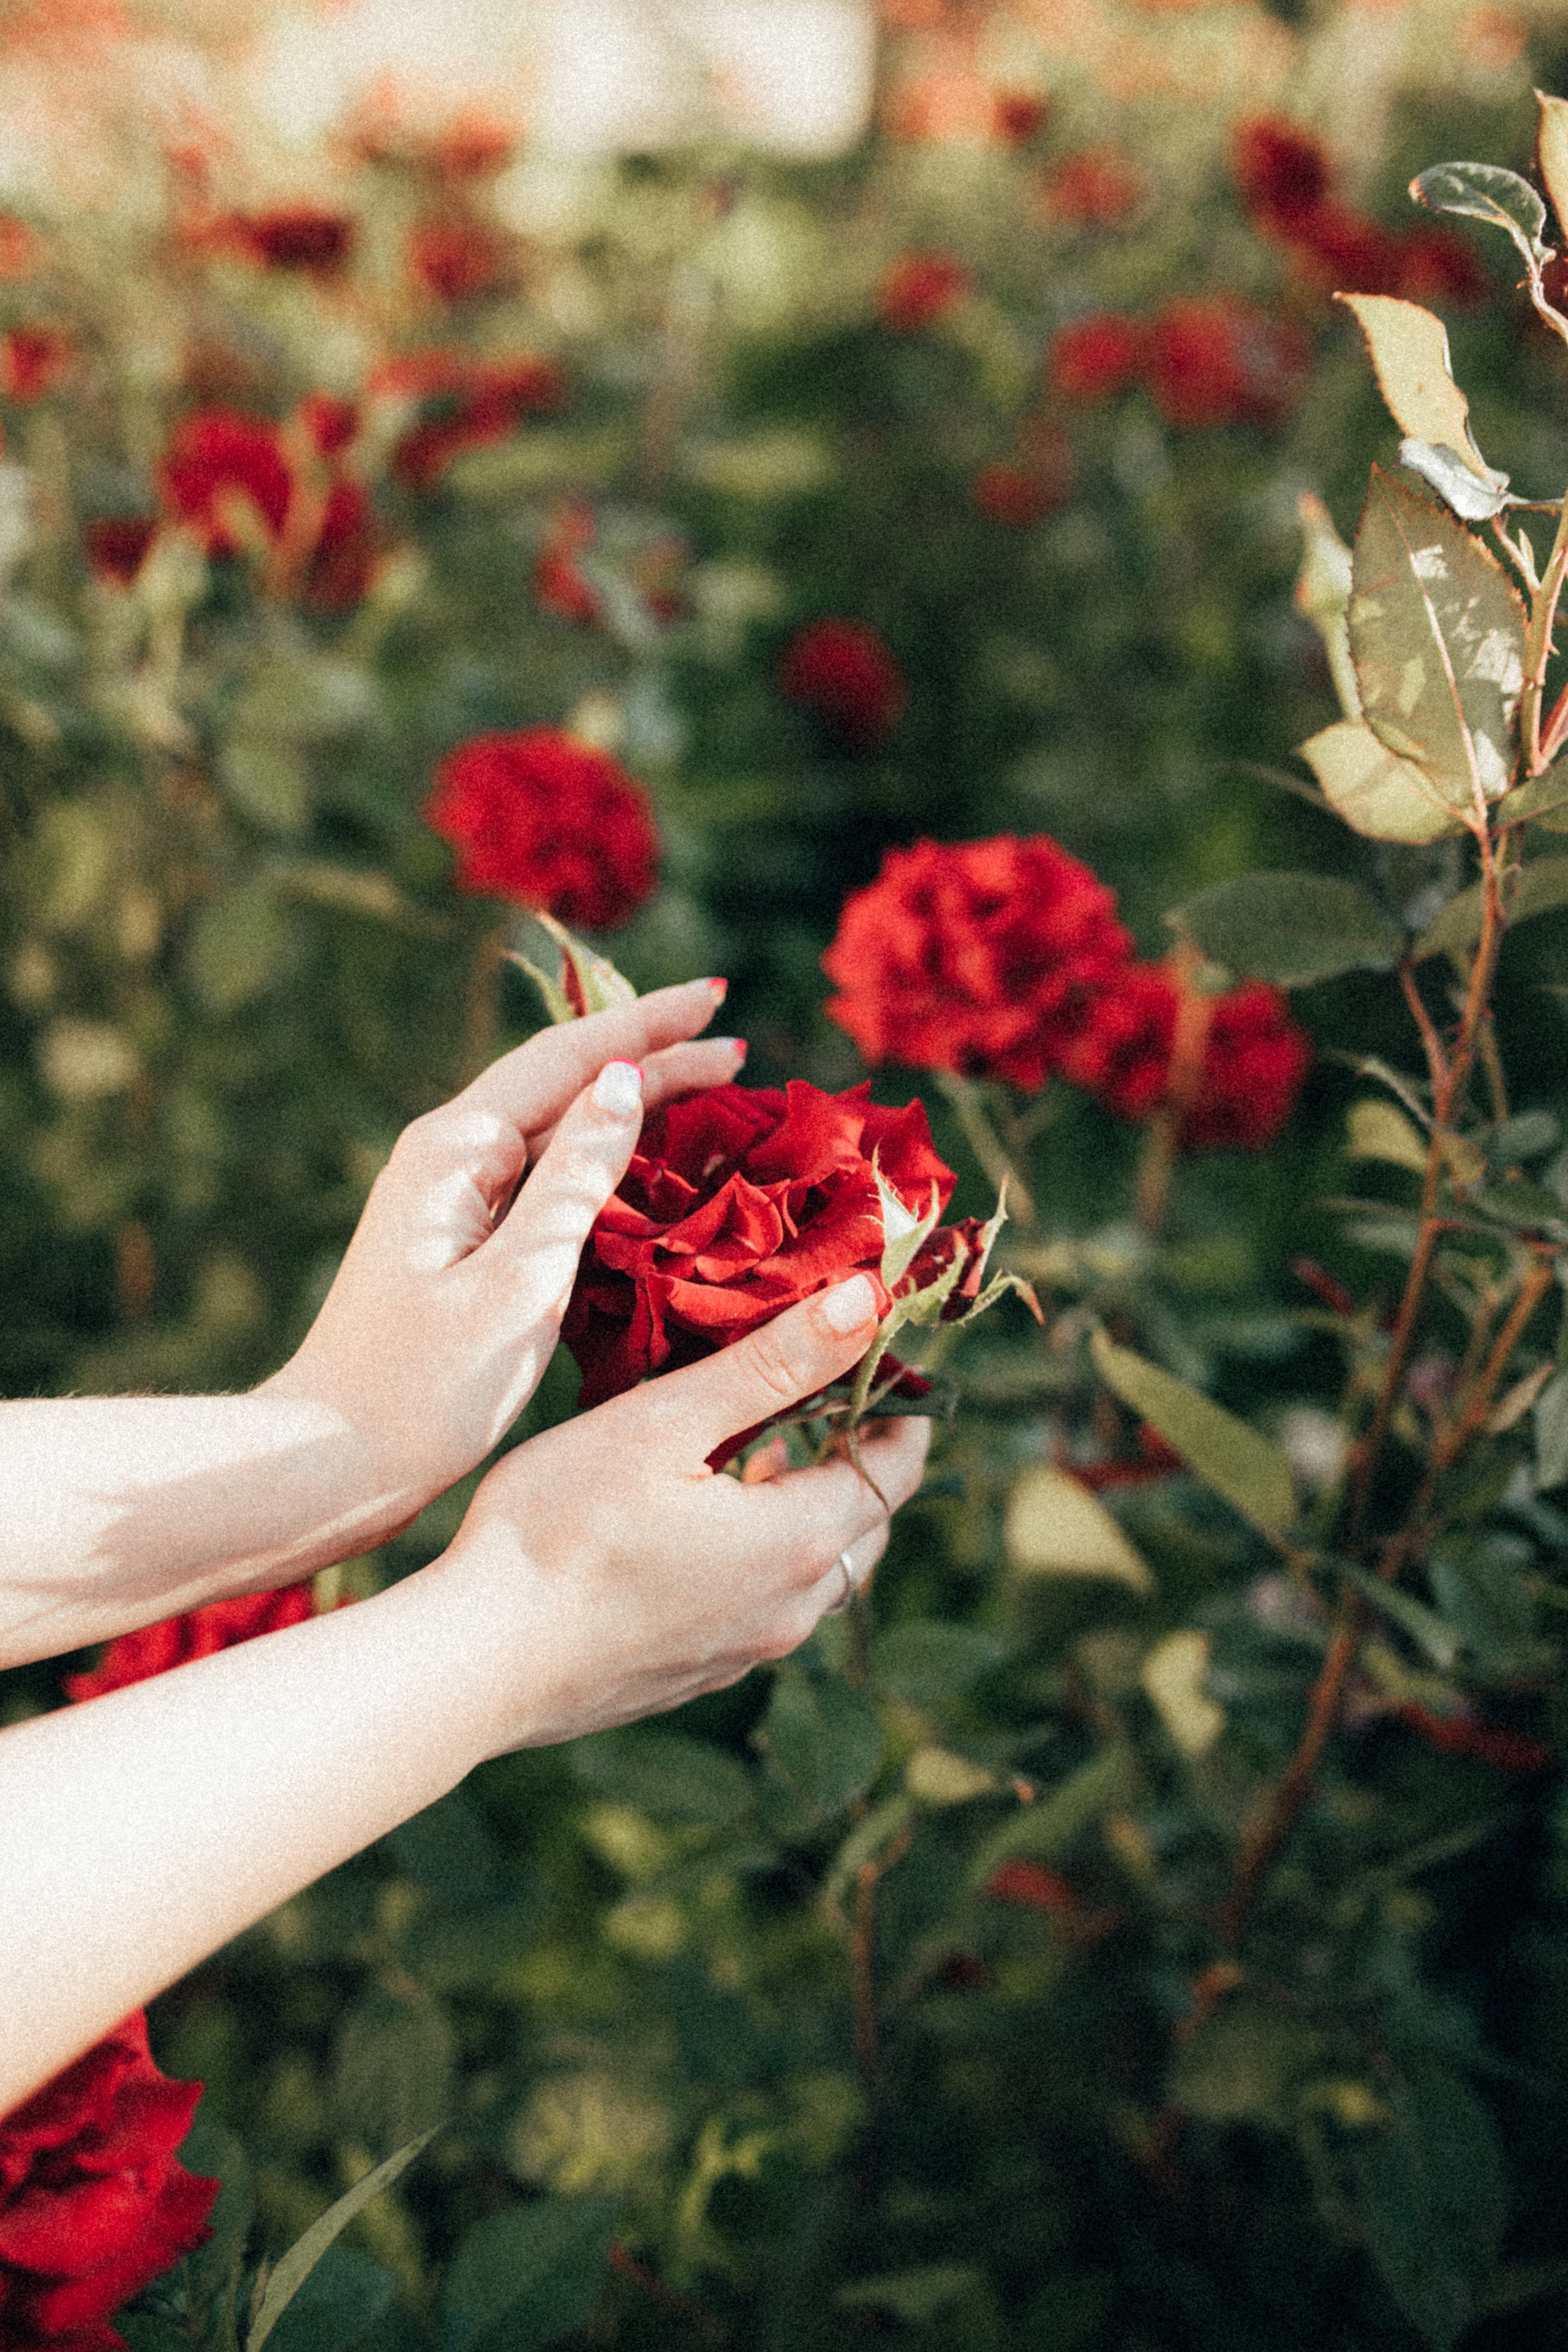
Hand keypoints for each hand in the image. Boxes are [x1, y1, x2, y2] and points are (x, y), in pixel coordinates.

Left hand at [260, 978, 742, 1540]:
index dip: (650, 1025)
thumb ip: (575, 1178)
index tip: (719, 996)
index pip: (570, 1056)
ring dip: (636, 1108)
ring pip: (561, 1131)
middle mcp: (450, 1157)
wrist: (334, 1460)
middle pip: (568, 1083)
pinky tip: (651, 1174)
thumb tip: (624, 1081)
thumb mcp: (518, 1280)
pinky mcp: (462, 1246)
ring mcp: (453, 1201)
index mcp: (457, 1149)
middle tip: (738, 1046)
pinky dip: (609, 1165)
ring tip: (713, 1093)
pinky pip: (549, 1183)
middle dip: (654, 1059)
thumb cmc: (424, 1384)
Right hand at [427, 1273, 930, 1753]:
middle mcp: (788, 1611)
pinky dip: (760, 1557)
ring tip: (761, 1453)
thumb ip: (771, 1364)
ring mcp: (742, 1653)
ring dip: (804, 1509)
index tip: (882, 1364)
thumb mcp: (667, 1421)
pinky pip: (761, 1608)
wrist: (478, 1662)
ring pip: (813, 1572)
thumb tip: (864, 1303)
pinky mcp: (694, 1676)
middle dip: (857, 1460)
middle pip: (864, 1525)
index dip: (898, 1412)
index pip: (895, 1470)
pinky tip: (703, 1525)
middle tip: (825, 1398)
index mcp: (798, 1542)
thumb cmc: (560, 1528)